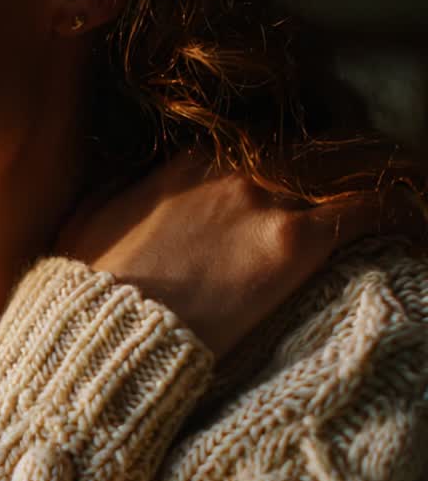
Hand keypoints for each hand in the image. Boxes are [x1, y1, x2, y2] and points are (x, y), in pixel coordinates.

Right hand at [55, 151, 423, 358]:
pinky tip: (412, 215)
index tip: (296, 181)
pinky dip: (395, 208)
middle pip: (307, 152)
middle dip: (335, 164)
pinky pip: (366, 208)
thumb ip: (120, 190)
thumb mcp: (84, 222)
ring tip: (398, 188)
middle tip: (356, 182)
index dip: (283, 164)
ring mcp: (264, 203)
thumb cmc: (86, 287)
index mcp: (185, 164)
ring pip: (343, 169)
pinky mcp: (294, 243)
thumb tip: (138, 180)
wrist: (104, 332)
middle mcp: (231, 171)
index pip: (257, 148)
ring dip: (368, 178)